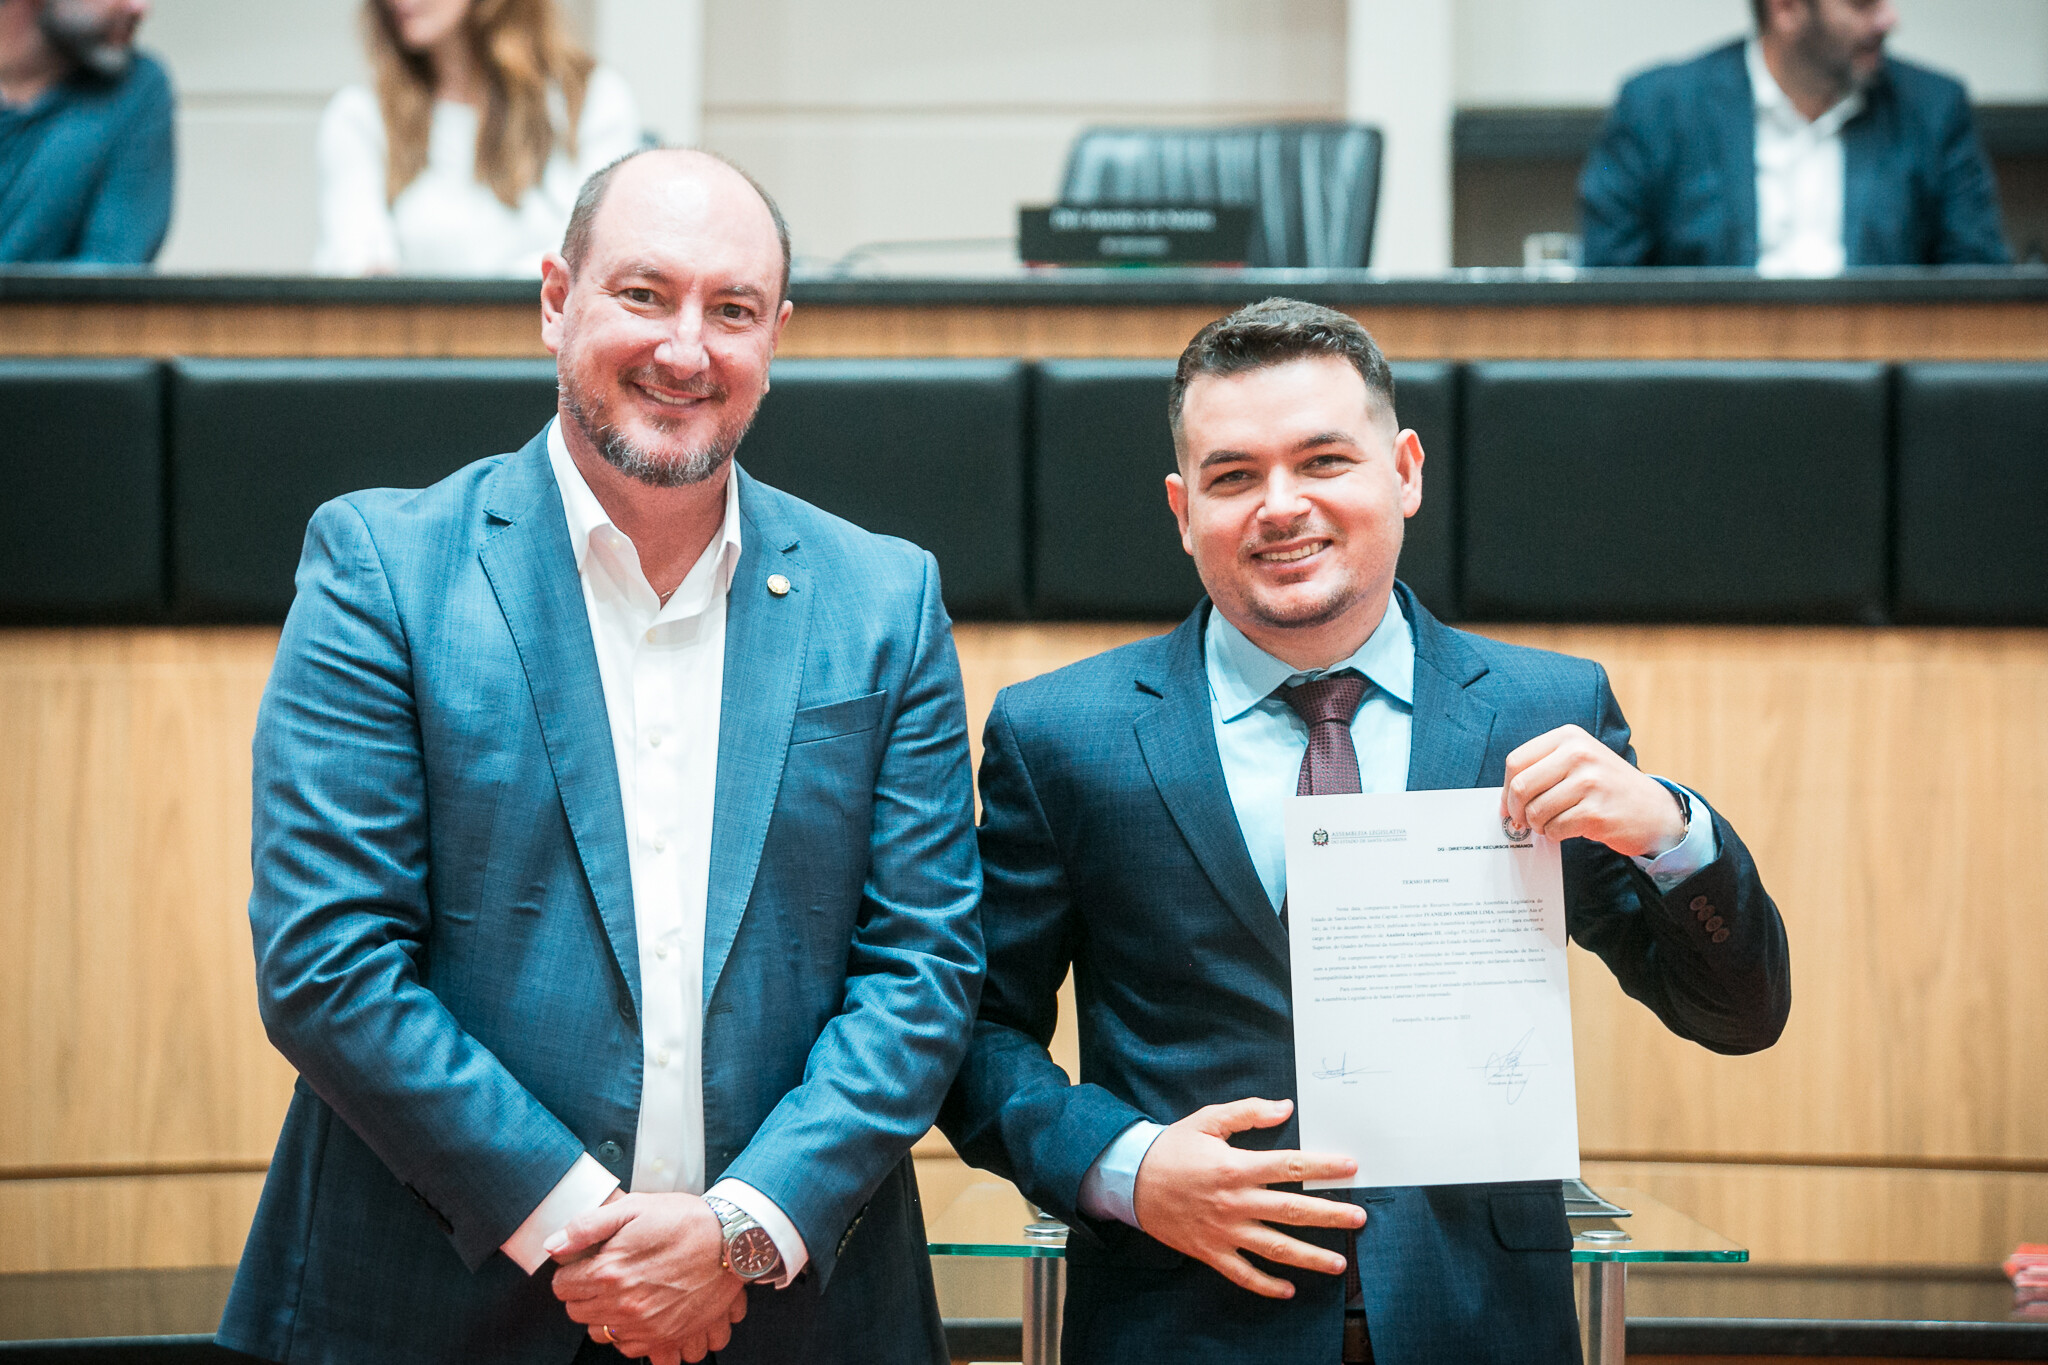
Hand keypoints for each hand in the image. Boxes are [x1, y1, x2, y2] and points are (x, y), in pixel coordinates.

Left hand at [547, 1192, 747, 1361]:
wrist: (732, 1241)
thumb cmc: (686, 1221)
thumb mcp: (634, 1208)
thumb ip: (587, 1226)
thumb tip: (554, 1244)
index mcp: (610, 1272)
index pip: (562, 1287)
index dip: (570, 1272)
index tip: (582, 1265)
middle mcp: (624, 1304)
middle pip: (578, 1312)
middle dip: (584, 1293)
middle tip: (602, 1277)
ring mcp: (646, 1325)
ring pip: (602, 1334)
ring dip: (605, 1316)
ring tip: (622, 1294)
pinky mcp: (667, 1337)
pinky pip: (632, 1350)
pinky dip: (631, 1336)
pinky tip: (640, 1314)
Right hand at [1131, 1098, 1366, 1298]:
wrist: (1130, 1180)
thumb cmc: (1172, 1148)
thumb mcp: (1207, 1120)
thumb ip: (1248, 1113)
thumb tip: (1285, 1108)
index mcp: (1236, 1167)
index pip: (1291, 1167)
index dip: (1324, 1167)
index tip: (1350, 1167)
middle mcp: (1235, 1201)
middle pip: (1293, 1211)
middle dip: (1330, 1215)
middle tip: (1359, 1218)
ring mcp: (1224, 1230)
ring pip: (1275, 1247)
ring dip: (1310, 1257)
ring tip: (1338, 1264)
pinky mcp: (1210, 1251)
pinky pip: (1243, 1274)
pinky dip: (1266, 1285)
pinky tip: (1288, 1290)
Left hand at [1501, 724, 1684, 858]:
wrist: (1653, 810)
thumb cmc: (1606, 787)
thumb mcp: (1578, 761)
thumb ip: (1542, 769)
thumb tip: (1504, 798)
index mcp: (1569, 738)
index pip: (1516, 762)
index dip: (1506, 788)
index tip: (1509, 803)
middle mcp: (1579, 754)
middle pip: (1520, 786)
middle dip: (1517, 810)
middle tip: (1524, 820)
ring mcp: (1590, 782)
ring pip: (1536, 811)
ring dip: (1538, 825)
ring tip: (1551, 823)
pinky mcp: (1596, 812)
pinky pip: (1555, 829)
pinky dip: (1555, 835)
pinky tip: (1568, 830)